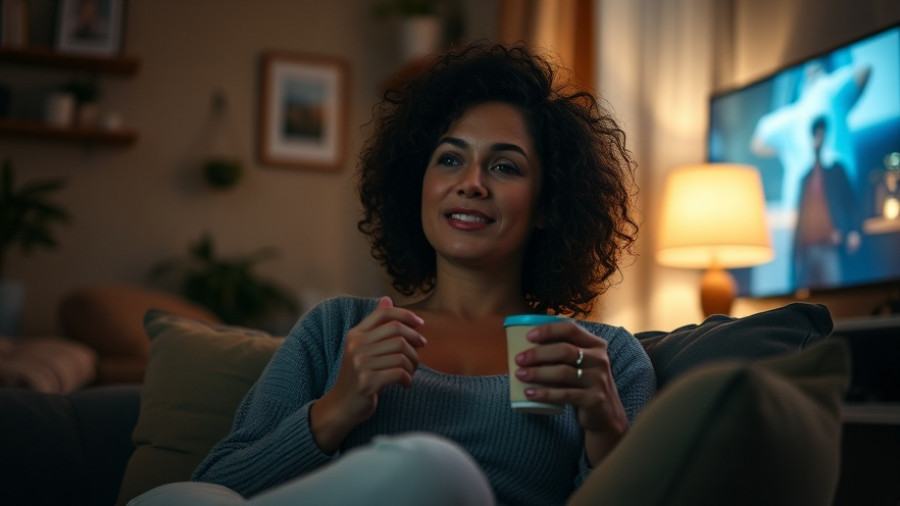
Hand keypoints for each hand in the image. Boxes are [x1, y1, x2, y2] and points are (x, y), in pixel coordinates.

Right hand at [311, 296, 425, 452]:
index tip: (420, 325)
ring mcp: (360, 364)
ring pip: (401, 354)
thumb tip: (387, 299)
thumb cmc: (357, 376)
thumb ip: (375, 326)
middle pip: (397, 333)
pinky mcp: (367, 382)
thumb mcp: (361, 348)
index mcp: (355, 335)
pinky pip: (399, 373)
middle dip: (414, 342)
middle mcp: (356, 346)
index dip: (406, 315)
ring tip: (411, 372)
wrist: (340, 406)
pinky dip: (408, 379)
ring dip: (413, 364)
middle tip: (420, 352)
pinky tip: (406, 384)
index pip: (384, 314)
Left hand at [514, 320, 627, 464]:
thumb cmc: (584, 384)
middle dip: (538, 354)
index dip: (548, 330)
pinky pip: (565, 394)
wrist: (606, 415)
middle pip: (565, 350)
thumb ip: (564, 353)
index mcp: (595, 344)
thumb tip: (526, 346)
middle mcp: (599, 359)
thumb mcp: (582, 364)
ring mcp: (598, 379)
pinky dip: (545, 393)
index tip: (528, 336)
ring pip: (563, 372)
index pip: (571, 329)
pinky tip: (529, 393)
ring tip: (520, 374)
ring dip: (538, 373)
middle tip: (519, 359)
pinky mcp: (594, 399)